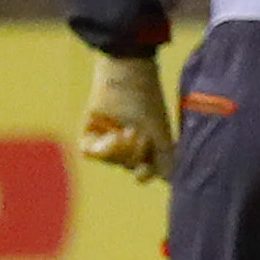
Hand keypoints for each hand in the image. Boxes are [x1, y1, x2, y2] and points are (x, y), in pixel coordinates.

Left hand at [78, 54, 175, 182]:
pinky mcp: (89, 132)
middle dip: (135, 154)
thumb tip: (170, 182)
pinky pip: (91, 153)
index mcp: (145, 144)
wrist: (128, 78)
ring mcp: (106, 138)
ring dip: (121, 150)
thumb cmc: (147, 102)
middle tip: (139, 134)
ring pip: (111, 161)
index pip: (144, 171)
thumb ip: (166, 158)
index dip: (146, 173)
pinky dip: (103, 149)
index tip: (148, 166)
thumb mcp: (160, 133)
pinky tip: (112, 134)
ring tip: (127, 131)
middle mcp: (126, 142)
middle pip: (128, 167)